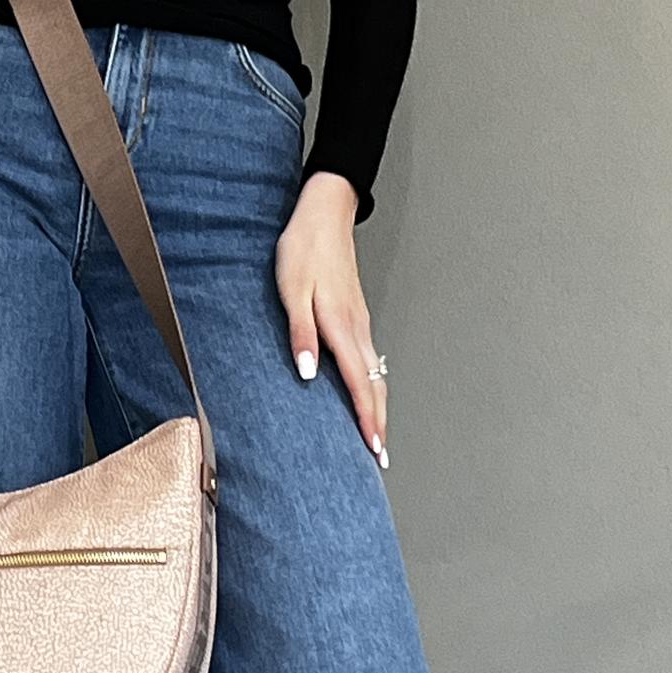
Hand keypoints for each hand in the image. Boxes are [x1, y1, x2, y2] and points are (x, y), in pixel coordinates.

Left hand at [275, 174, 390, 469]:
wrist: (323, 213)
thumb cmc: (302, 249)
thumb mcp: (291, 288)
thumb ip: (300, 332)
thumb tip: (308, 374)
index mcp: (341, 325)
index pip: (358, 383)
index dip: (366, 419)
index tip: (374, 449)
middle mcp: (358, 328)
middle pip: (375, 385)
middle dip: (378, 423)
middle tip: (380, 459)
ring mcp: (361, 322)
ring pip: (376, 374)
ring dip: (378, 407)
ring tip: (377, 437)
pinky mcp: (357, 316)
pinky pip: (370, 360)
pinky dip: (373, 385)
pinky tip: (366, 394)